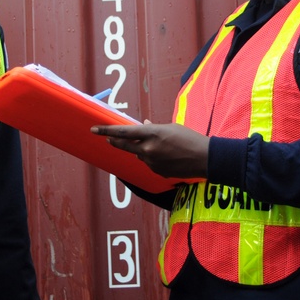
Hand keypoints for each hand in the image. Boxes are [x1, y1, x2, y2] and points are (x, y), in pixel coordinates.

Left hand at [90, 121, 208, 178]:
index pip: (124, 132)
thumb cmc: (189, 139)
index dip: (107, 130)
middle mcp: (148, 149)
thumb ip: (153, 128)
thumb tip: (142, 126)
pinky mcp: (156, 172)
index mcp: (152, 134)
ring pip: (139, 154)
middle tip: (106, 138)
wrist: (205, 158)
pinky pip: (149, 163)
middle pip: (124, 145)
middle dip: (114, 141)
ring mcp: (151, 162)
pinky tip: (168, 156)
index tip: (94, 129)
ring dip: (143, 150)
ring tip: (162, 146)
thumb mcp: (171, 127)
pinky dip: (153, 158)